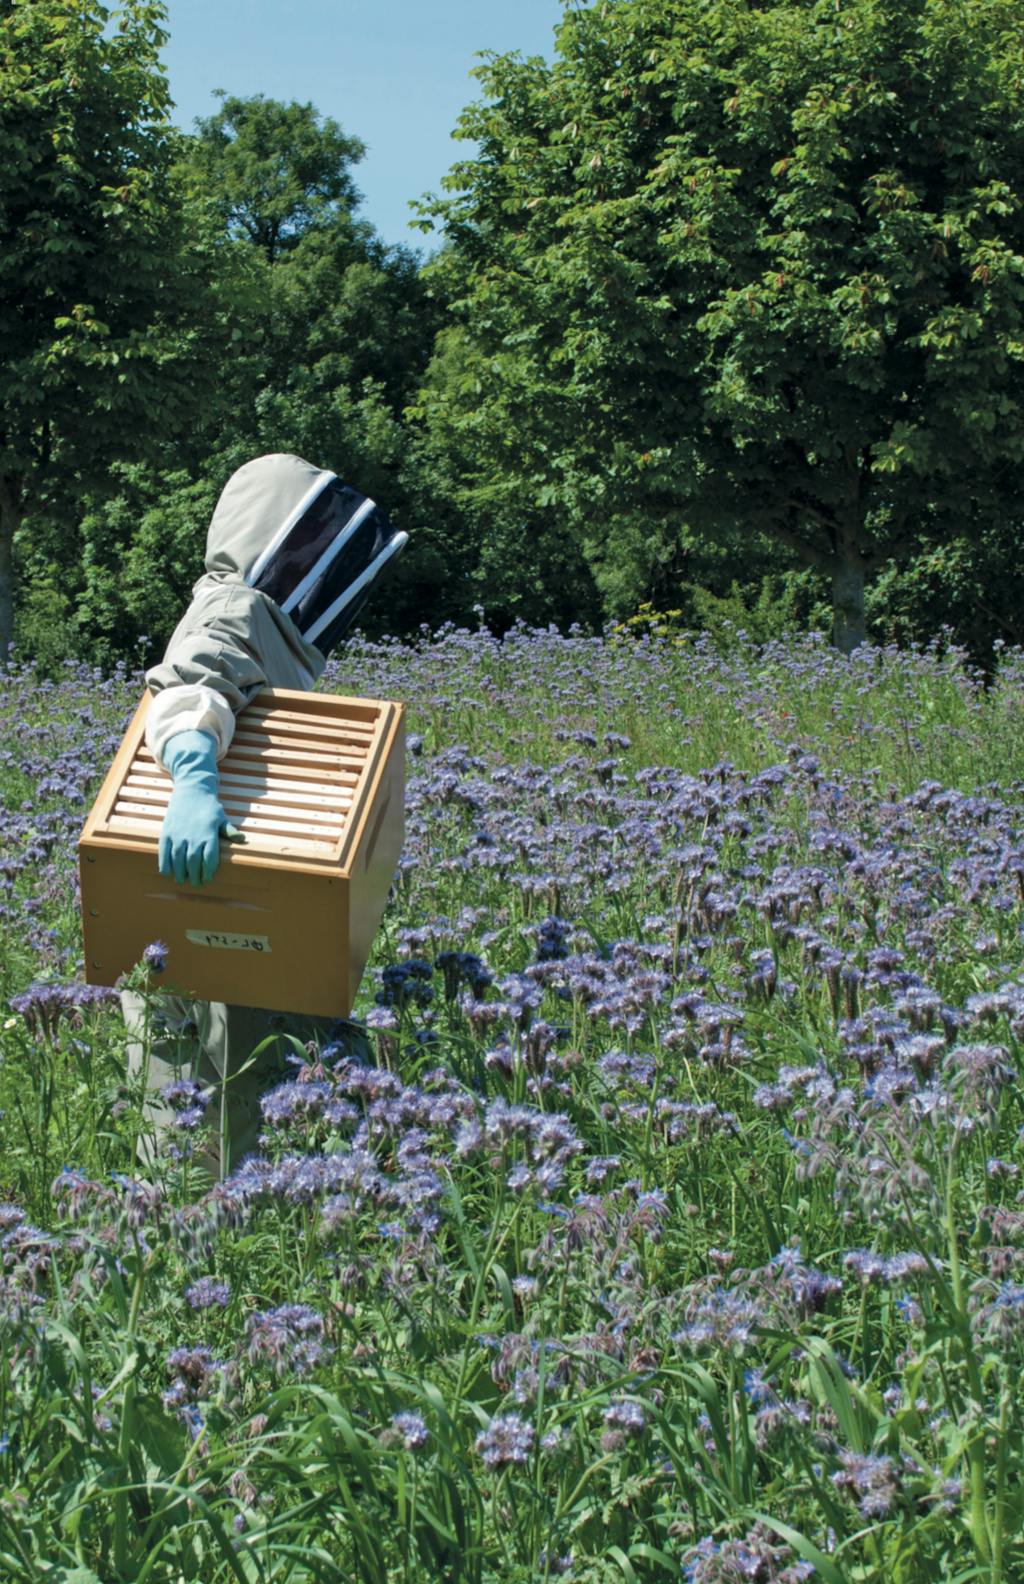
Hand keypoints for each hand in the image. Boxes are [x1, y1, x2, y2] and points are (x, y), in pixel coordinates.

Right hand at [158, 731, 228, 886]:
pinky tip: (166, 872)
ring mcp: (178, 834)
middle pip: (193, 862)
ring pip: (178, 859)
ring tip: (182, 880)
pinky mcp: (167, 832)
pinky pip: (164, 851)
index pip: (209, 859)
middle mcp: (193, 836)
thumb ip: (229, 831)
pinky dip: (164, 863)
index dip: (208, 871)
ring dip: (180, 872)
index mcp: (209, 834)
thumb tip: (243, 839)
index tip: (208, 878)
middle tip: (196, 883)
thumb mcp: (222, 818)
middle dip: (194, 875)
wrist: (191, 789)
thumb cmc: (209, 806)